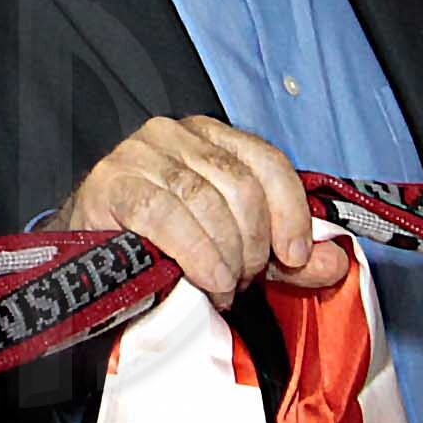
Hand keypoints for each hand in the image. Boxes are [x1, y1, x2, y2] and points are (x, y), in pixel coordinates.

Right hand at [58, 116, 326, 303]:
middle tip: (244, 280)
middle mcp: (175, 134)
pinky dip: (194, 250)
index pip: (267, 160)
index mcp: (211, 137)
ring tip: (221, 288)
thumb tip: (335, 262)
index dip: (290, 211)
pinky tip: (204, 278)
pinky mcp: (111, 182)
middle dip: (252, 243)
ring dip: (223, 255)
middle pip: (239, 185)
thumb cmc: (161, 249)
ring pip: (205, 200)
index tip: (294, 255)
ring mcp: (139, 153)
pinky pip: (164, 212)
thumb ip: (286, 257)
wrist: (87, 263)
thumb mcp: (235, 251)